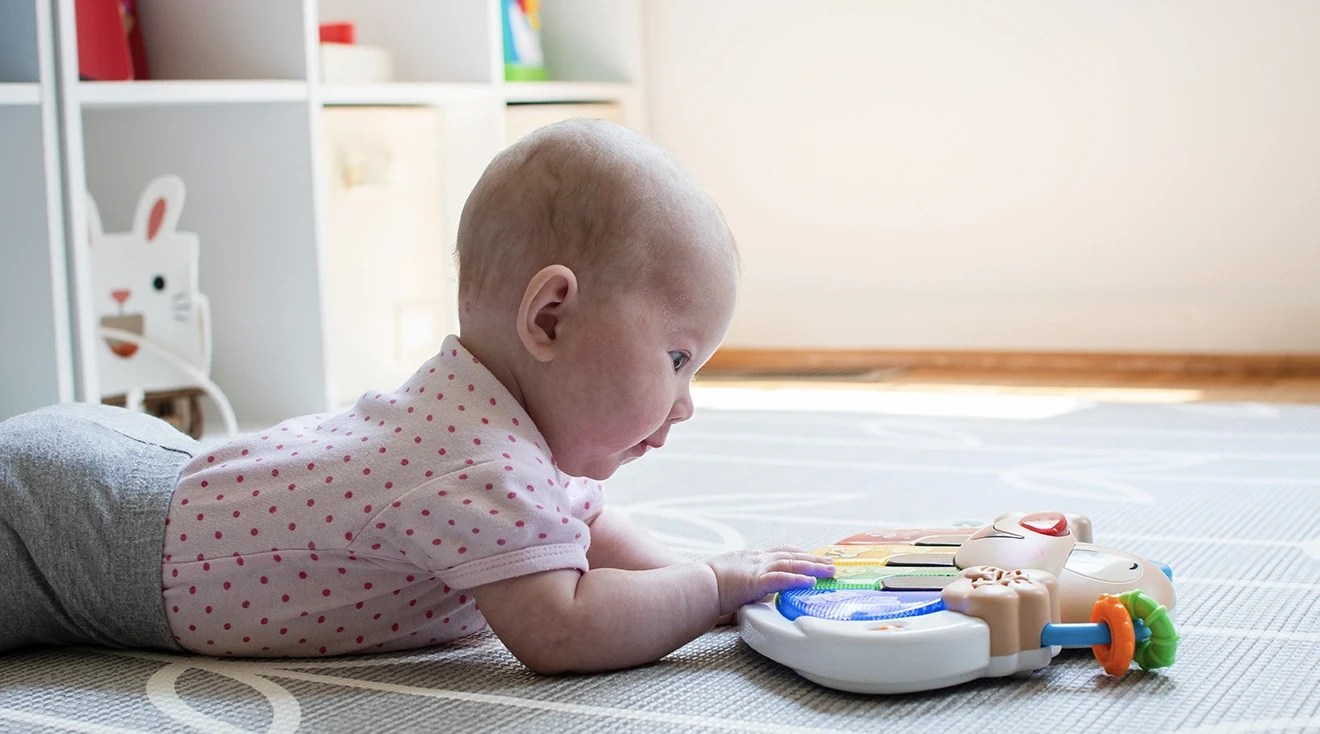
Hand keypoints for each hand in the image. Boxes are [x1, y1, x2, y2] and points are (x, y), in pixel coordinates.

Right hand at [704, 545, 833, 616]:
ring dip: (812, 567)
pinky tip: (811, 582)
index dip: (797, 553)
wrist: (698, 585)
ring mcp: (757, 568)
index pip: (779, 551)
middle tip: (830, 563)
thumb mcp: (731, 579)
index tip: (809, 555)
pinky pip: (781, 579)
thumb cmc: (708, 585)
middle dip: (812, 559)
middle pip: (791, 556)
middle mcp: (757, 559)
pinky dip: (798, 579)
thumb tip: (751, 595)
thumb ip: (746, 585)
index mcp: (751, 557)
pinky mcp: (756, 581)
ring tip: (828, 571)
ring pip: (791, 564)